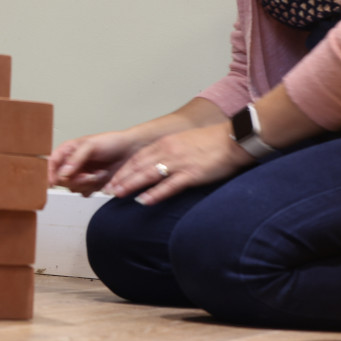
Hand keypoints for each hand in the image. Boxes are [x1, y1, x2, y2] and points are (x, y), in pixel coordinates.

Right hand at [48, 129, 140, 193]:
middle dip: (76, 179)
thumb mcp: (91, 145)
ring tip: (99, 173)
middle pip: (61, 180)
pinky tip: (102, 178)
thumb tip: (63, 172)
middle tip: (89, 174)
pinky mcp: (90, 184)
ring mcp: (81, 175)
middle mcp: (72, 164)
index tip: (53, 181)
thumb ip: (76, 158)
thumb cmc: (111, 142)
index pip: (51, 163)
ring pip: (73, 188)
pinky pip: (84, 193)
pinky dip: (93, 188)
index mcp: (67, 151)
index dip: (49, 173)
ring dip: (87, 183)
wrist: (131, 151)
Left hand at [100, 122, 255, 205]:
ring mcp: (179, 163)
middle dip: (121, 178)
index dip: (123, 169)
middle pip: (138, 165)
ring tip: (117, 194)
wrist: (234, 139)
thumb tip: (159, 164)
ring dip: (131, 184)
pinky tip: (144, 201)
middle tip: (107, 189)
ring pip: (148, 174)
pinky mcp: (191, 174)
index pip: (137, 157)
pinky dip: (155, 193)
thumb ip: (170, 152)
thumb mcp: (184, 142)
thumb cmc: (212, 142)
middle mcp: (168, 151)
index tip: (112, 178)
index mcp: (166, 143)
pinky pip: (169, 185)